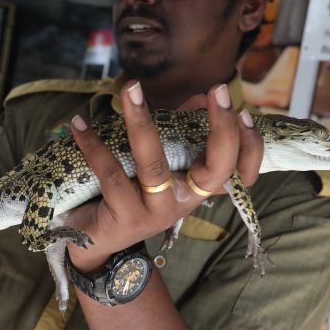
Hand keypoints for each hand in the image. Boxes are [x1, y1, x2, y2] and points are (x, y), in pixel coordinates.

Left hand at [65, 80, 262, 272]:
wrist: (95, 240)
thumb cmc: (128, 192)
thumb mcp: (156, 163)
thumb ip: (178, 132)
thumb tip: (198, 97)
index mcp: (197, 187)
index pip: (239, 172)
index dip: (250, 147)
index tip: (245, 113)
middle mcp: (183, 201)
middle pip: (216, 170)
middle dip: (222, 128)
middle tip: (217, 90)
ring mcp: (156, 212)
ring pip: (153, 165)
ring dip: (140, 121)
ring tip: (130, 89)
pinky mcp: (125, 218)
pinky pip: (110, 175)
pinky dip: (93, 145)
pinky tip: (79, 124)